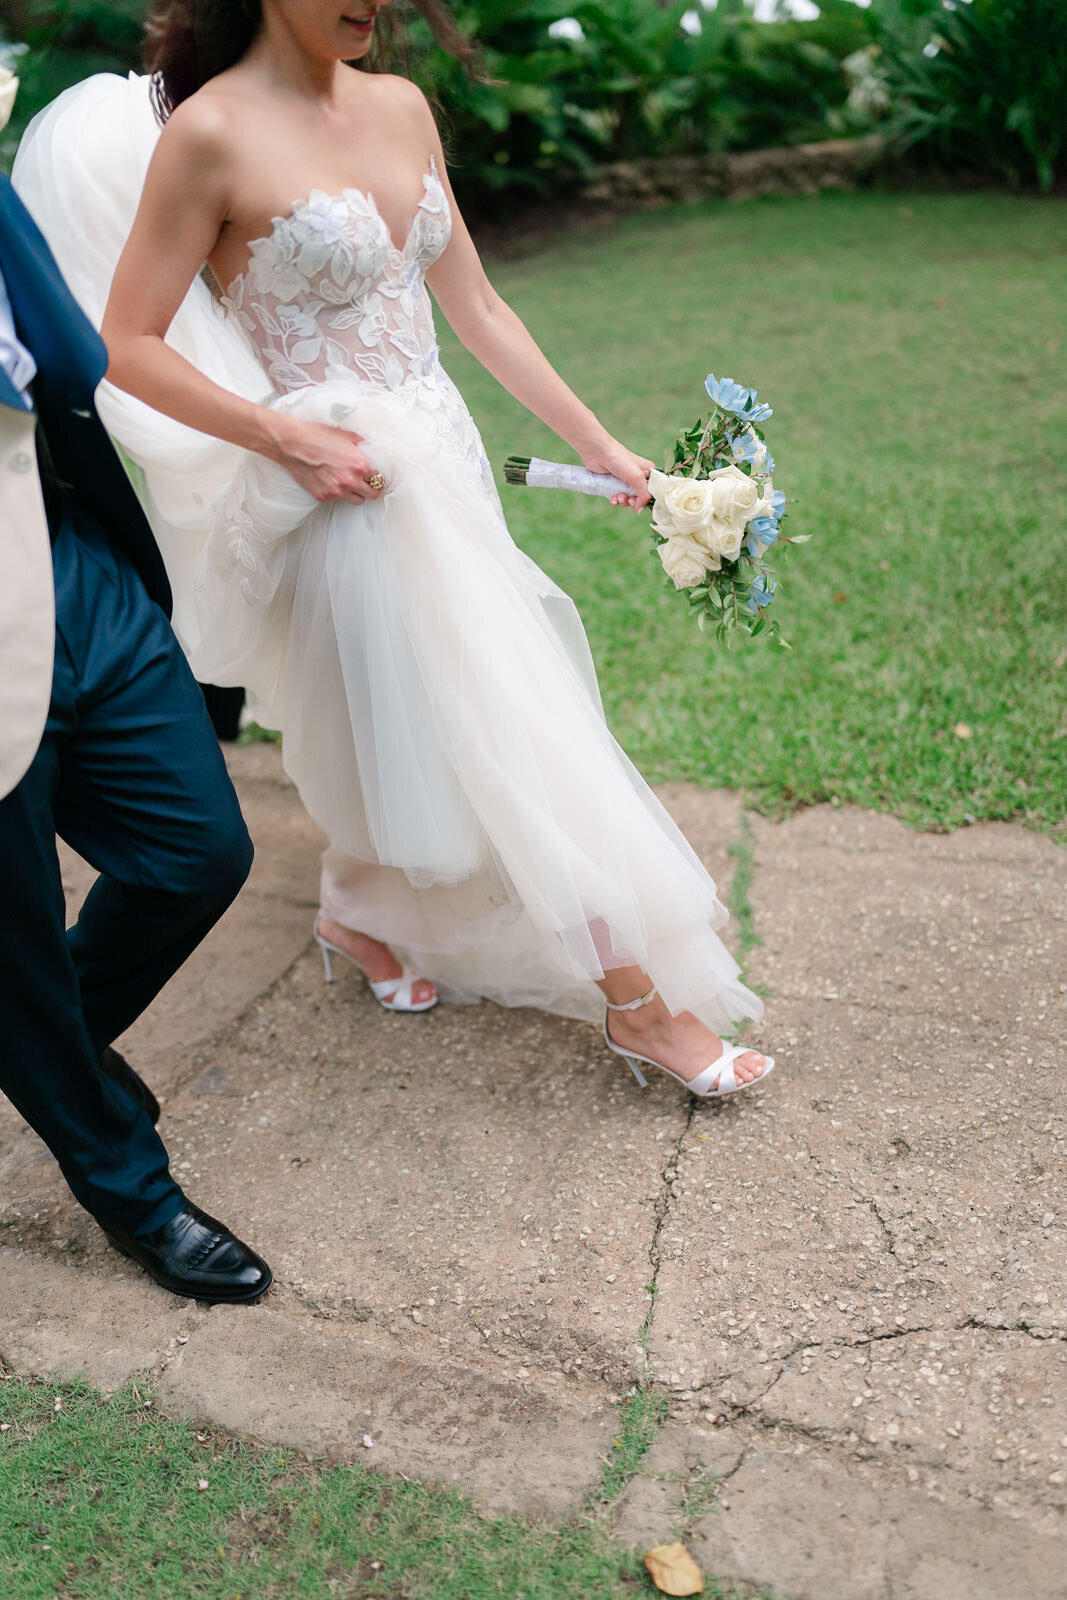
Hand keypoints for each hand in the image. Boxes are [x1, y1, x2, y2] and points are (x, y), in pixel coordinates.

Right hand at [269, 419, 384, 505]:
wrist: (293, 444)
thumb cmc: (317, 436)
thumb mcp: (345, 434)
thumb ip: (360, 443)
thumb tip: (368, 446)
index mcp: (360, 465)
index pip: (379, 478)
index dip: (377, 476)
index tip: (374, 475)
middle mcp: (350, 481)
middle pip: (373, 494)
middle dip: (372, 488)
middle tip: (368, 484)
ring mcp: (337, 491)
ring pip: (358, 501)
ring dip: (358, 494)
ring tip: (352, 485)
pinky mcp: (324, 496)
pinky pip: (338, 499)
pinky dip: (338, 493)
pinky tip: (333, 482)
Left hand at [580, 436, 653, 511]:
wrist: (597, 452)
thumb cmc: (619, 459)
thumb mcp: (636, 477)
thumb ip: (644, 494)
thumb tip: (640, 510)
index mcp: (648, 472)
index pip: (653, 491)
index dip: (648, 499)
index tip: (641, 502)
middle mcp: (638, 477)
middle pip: (640, 498)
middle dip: (633, 501)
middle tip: (629, 500)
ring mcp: (626, 481)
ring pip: (628, 499)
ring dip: (623, 502)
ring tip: (618, 497)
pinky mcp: (614, 485)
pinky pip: (617, 498)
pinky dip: (615, 501)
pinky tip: (612, 498)